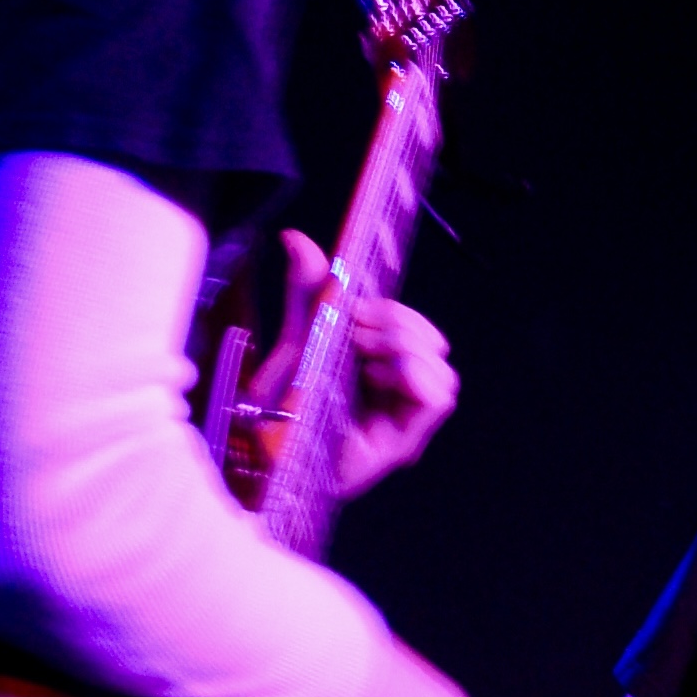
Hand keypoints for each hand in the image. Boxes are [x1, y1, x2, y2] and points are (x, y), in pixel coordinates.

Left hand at [251, 229, 458, 497]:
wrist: (257, 458)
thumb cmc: (273, 412)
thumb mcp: (294, 340)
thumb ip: (306, 294)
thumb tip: (296, 238)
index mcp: (378, 368)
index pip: (414, 327)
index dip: (392, 310)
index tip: (353, 307)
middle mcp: (396, 393)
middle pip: (433, 341)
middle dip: (395, 324)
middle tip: (353, 333)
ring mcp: (403, 418)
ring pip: (440, 364)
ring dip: (401, 348)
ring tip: (360, 359)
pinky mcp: (403, 442)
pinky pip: (437, 396)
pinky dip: (409, 375)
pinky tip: (373, 380)